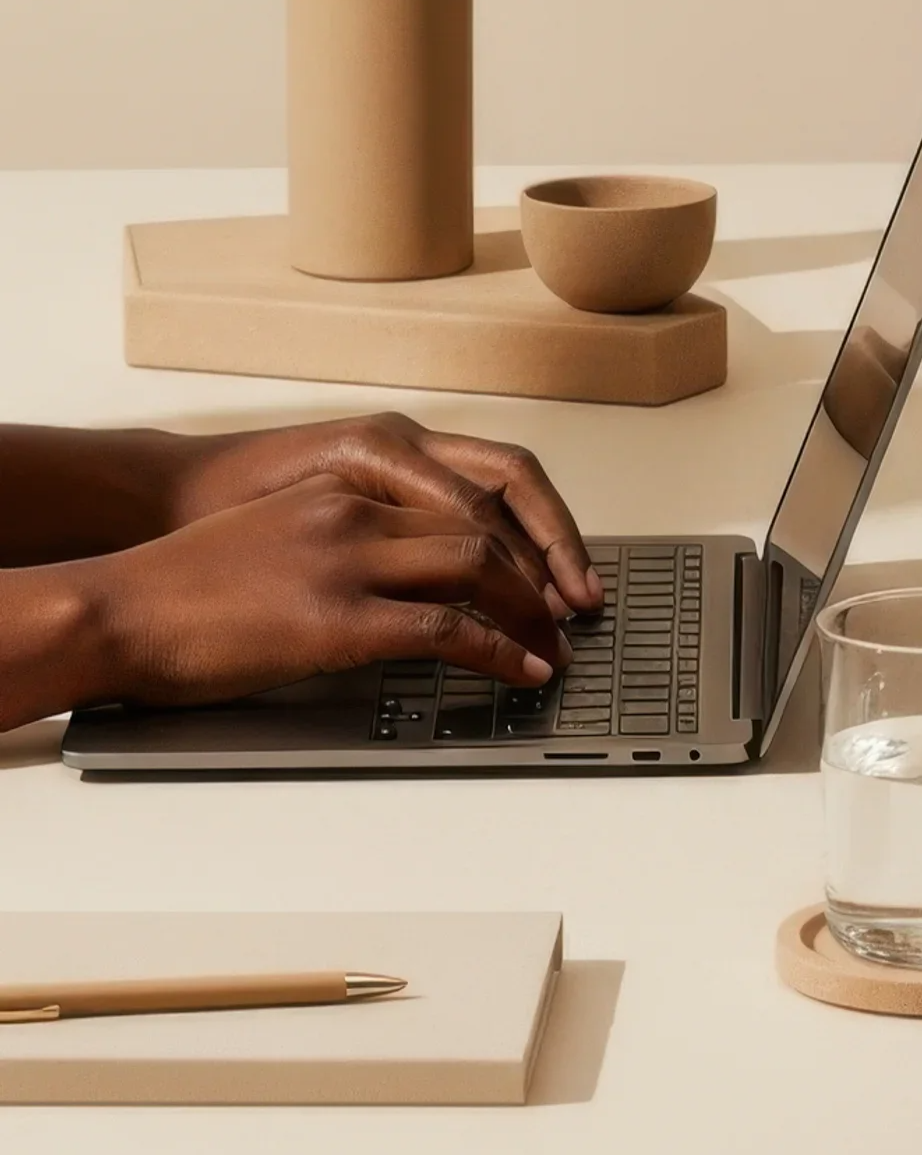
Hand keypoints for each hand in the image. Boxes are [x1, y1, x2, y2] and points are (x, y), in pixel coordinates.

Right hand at [72, 474, 569, 706]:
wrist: (120, 606)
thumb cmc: (184, 584)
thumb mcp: (277, 533)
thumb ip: (341, 541)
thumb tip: (394, 582)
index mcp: (346, 484)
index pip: (464, 493)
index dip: (519, 533)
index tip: (547, 568)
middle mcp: (357, 508)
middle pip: (485, 525)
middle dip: (541, 570)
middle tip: (570, 610)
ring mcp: (350, 560)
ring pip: (479, 567)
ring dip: (531, 610)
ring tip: (555, 646)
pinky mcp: (339, 619)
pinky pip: (447, 629)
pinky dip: (499, 651)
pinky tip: (521, 670)